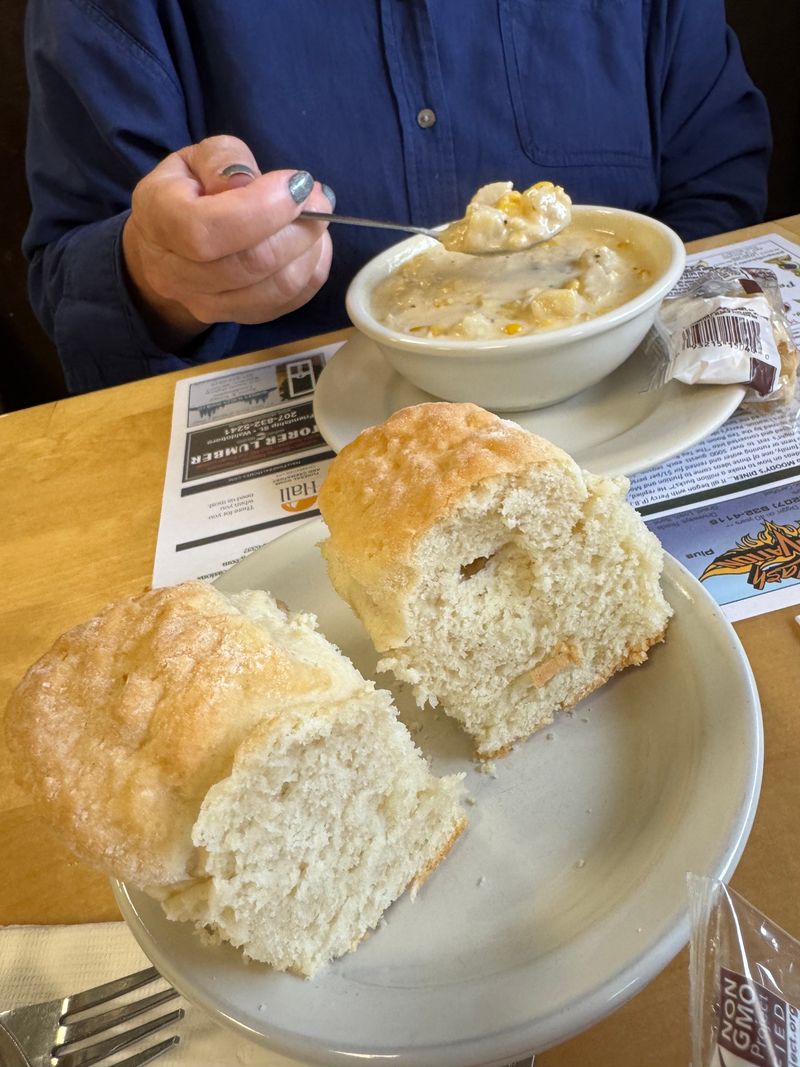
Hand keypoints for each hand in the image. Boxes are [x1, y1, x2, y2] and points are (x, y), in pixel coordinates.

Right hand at [122, 135, 333, 348]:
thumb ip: (223, 160)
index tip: (298, 183)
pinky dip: (312, 270)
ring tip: (316, 218)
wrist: (171, 245)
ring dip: (311, 250)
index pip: (208, 229)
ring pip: (277, 288)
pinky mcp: (240, 318)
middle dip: (298, 228)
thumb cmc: (187, 192)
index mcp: (159, 221)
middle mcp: (175, 274)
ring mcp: (207, 305)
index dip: (263, 208)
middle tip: (319, 198)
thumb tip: (251, 183)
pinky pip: (291, 301)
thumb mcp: (196, 158)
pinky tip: (311, 244)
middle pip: (251, 264)